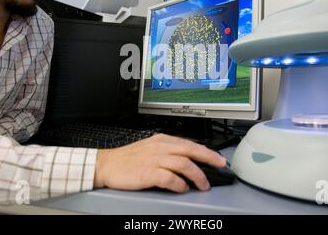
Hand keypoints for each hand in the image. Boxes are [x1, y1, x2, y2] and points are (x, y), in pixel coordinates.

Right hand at [94, 134, 226, 192]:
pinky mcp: (148, 173)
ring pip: (183, 163)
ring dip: (197, 175)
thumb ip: (168, 151)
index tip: (217, 157)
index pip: (189, 143)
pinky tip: (183, 188)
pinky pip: (170, 178)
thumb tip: (187, 160)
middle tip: (220, 165)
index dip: (206, 150)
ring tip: (203, 184)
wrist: (106, 165)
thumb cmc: (127, 159)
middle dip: (208, 157)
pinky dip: (179, 184)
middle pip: (190, 149)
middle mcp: (160, 147)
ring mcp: (154, 159)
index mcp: (161, 140)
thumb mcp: (150, 148)